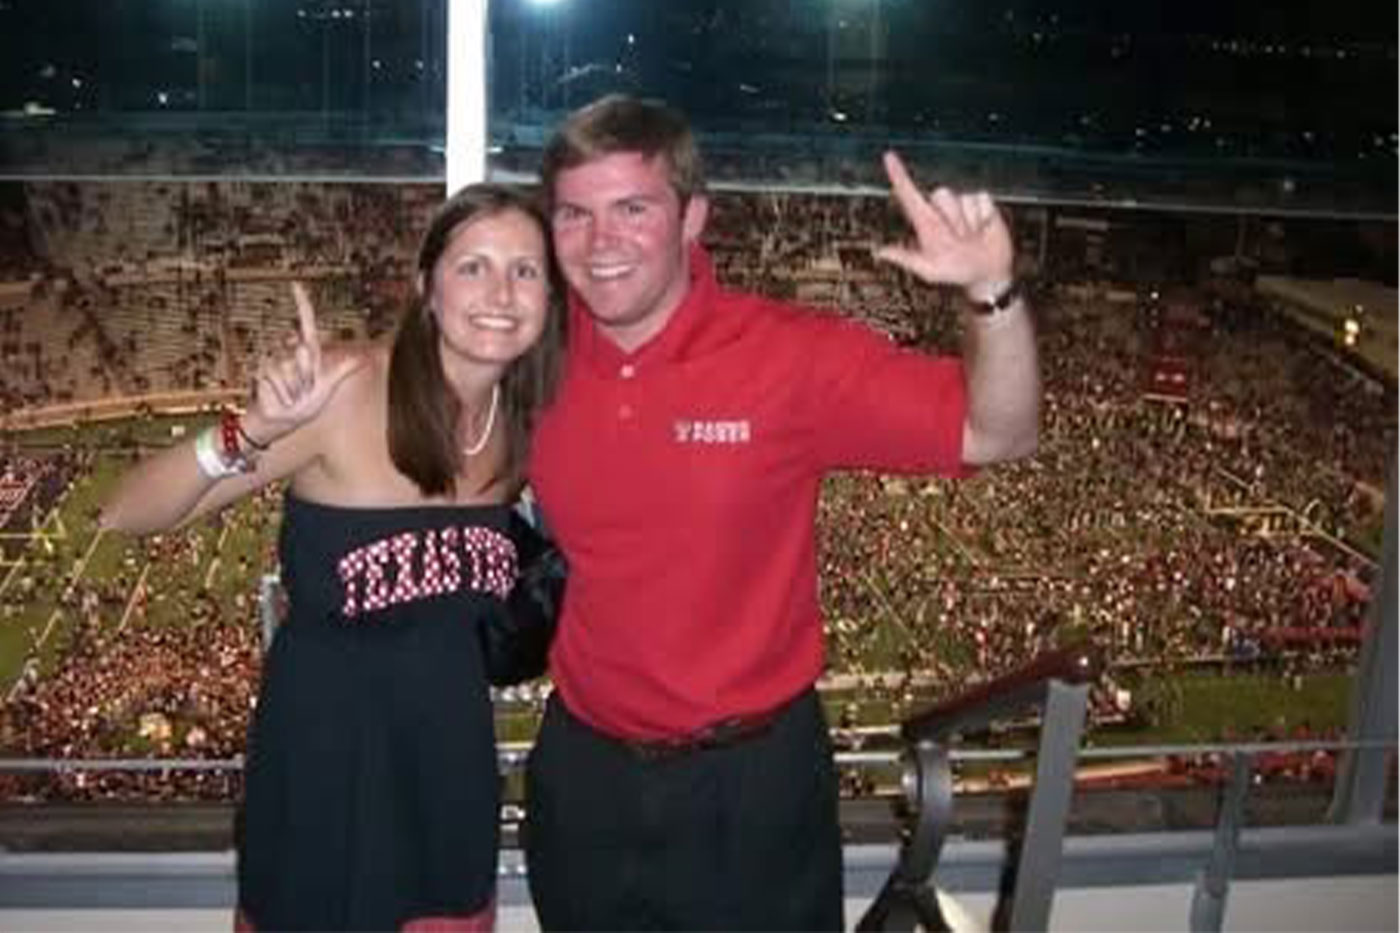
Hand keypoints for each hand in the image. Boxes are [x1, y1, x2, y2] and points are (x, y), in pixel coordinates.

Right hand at [249, 283, 363, 441]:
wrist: (280, 422)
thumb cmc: (304, 407)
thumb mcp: (327, 388)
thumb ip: (343, 370)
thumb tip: (365, 358)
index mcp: (308, 354)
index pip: (305, 323)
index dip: (301, 303)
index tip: (295, 284)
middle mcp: (290, 353)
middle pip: (303, 353)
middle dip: (308, 375)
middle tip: (306, 390)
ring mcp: (275, 361)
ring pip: (289, 368)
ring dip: (295, 387)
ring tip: (293, 396)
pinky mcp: (262, 371)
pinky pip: (275, 378)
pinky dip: (283, 392)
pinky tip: (281, 398)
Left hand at [875, 151, 1014, 300]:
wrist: (989, 274)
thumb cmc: (957, 272)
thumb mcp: (930, 271)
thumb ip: (907, 259)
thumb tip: (880, 253)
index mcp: (926, 223)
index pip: (909, 195)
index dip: (899, 175)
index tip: (888, 156)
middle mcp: (941, 210)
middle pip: (941, 194)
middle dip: (952, 219)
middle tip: (958, 241)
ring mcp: (962, 204)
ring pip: (963, 199)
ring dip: (969, 222)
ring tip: (972, 237)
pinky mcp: (982, 202)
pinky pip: (982, 200)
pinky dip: (983, 218)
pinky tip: (983, 229)